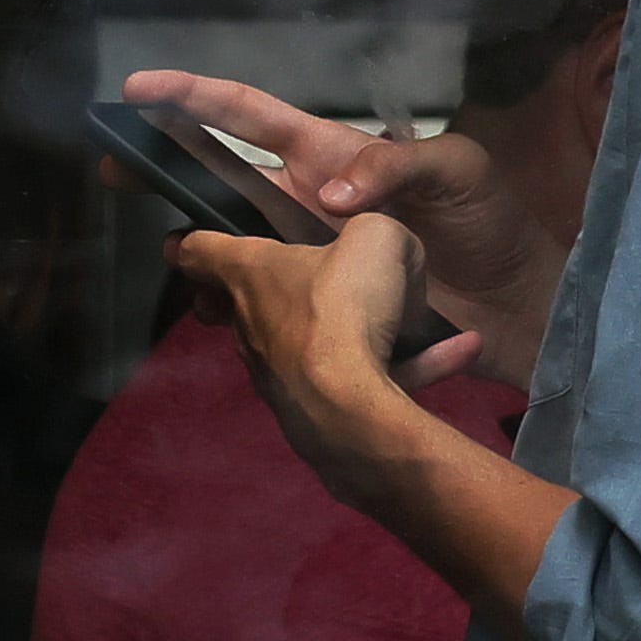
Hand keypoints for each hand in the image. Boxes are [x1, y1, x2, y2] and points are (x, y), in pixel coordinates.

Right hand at [126, 70, 546, 382]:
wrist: (522, 302)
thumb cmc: (492, 222)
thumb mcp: (459, 172)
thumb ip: (399, 167)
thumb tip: (325, 197)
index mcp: (331, 156)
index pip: (251, 116)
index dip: (194, 99)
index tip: (137, 91)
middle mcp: (307, 202)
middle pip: (220, 182)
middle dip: (165, 173)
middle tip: (113, 172)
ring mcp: (309, 257)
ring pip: (232, 253)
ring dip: (203, 263)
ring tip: (190, 282)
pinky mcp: (322, 307)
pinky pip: (269, 309)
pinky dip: (246, 316)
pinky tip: (239, 329)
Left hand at [174, 199, 436, 440]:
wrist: (351, 406)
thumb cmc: (344, 307)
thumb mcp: (376, 236)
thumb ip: (378, 229)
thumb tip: (386, 249)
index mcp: (251, 273)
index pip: (201, 251)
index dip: (191, 238)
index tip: (181, 237)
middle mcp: (252, 325)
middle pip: (240, 302)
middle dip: (261, 289)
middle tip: (291, 275)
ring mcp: (276, 374)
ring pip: (308, 342)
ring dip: (351, 330)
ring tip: (411, 318)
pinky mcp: (310, 411)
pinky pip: (362, 377)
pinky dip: (406, 366)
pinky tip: (458, 350)